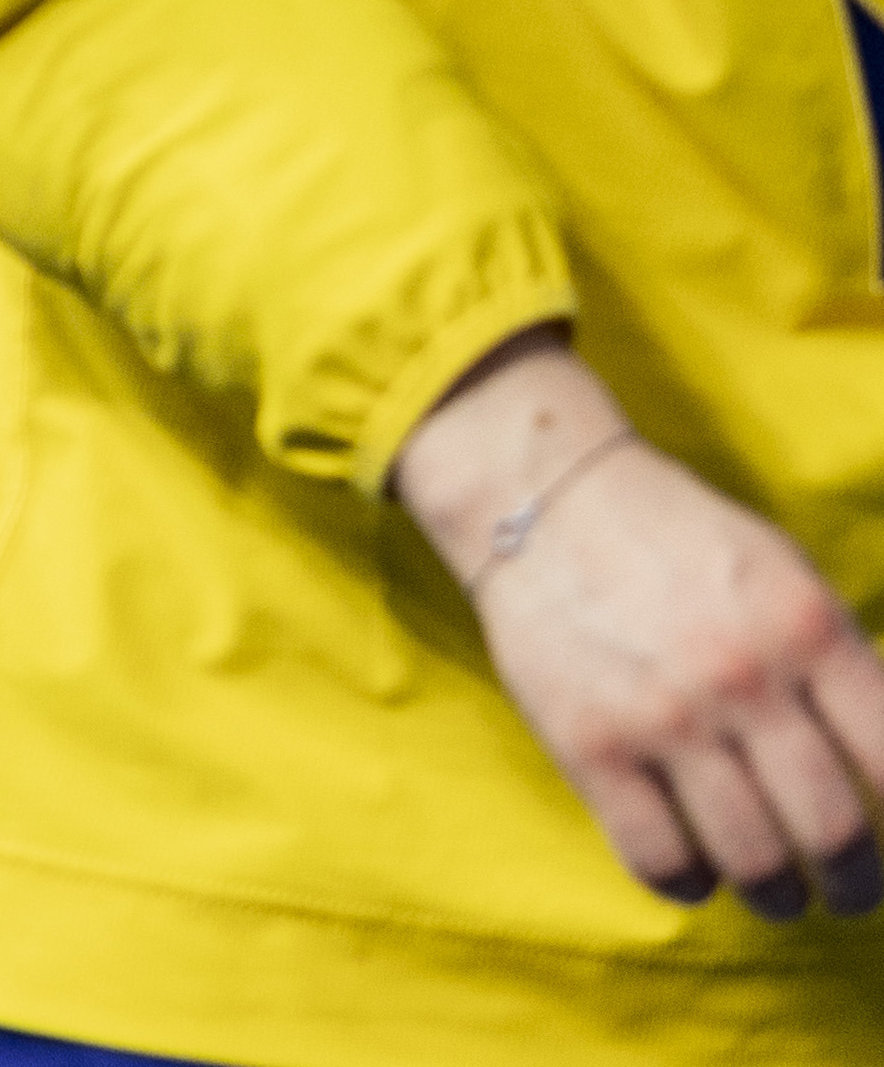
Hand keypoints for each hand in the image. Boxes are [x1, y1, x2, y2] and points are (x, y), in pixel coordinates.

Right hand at [394, 329, 883, 916]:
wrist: (542, 496)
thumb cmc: (679, 539)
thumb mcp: (786, 578)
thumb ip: (840, 662)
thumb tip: (881, 761)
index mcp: (809, 631)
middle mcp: (745, 679)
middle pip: (833, 832)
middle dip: (855, 883)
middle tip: (850, 891)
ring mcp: (664, 716)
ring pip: (753, 860)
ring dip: (778, 896)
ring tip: (777, 894)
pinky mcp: (589, 744)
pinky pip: (658, 856)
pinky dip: (688, 885)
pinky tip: (695, 875)